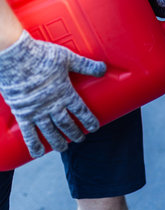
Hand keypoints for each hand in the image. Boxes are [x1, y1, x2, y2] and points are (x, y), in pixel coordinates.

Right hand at [0, 31, 105, 157]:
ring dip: (57, 142)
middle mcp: (52, 104)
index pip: (81, 110)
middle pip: (66, 124)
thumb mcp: (68, 58)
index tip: (94, 127)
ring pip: (49, 131)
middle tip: (80, 139)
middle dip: (74, 133)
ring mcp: (36, 110)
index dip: (89, 120)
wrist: (14, 57)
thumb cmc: (42, 55)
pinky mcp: (21, 112)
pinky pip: (28, 132)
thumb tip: (104, 68)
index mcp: (65, 92)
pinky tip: (38, 153)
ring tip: (63, 148)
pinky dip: (34, 144)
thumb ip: (86, 65)